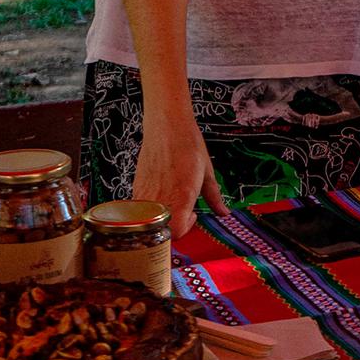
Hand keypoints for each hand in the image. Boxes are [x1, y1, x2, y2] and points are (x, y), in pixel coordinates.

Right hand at [132, 113, 229, 238]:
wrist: (167, 126)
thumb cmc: (188, 145)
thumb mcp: (207, 172)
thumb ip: (215, 197)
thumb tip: (224, 212)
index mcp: (182, 196)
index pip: (177, 233)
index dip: (187, 229)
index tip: (193, 215)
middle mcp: (160, 198)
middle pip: (163, 231)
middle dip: (175, 225)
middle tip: (183, 209)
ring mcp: (145, 194)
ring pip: (150, 222)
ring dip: (162, 217)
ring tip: (172, 200)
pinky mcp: (135, 188)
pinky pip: (141, 209)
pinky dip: (151, 208)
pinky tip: (161, 193)